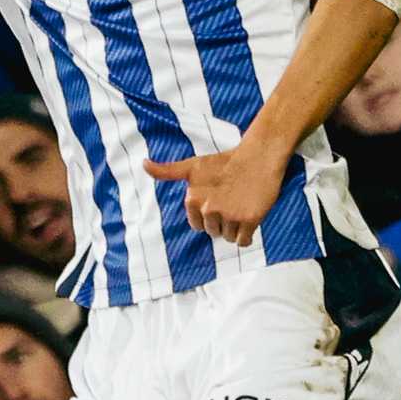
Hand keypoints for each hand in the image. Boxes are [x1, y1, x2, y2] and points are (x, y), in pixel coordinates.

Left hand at [144, 138, 289, 246]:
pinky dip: (247, 235)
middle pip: (213, 232)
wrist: (257, 157)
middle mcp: (209, 208)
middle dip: (223, 221)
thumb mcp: (193, 165)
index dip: (208, 216)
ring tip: (241, 205)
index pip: (197, 225)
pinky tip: (250, 216)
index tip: (217, 199)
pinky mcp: (250, 220)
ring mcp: (230, 215)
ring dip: (236, 227)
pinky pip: (243, 242)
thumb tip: (143, 164)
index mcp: (193, 199)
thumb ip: (167, 171)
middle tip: (232, 200)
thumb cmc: (224, 163)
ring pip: (229, 238)